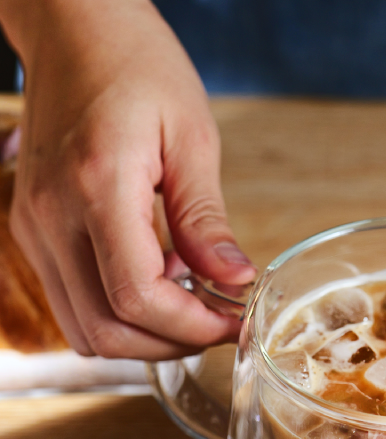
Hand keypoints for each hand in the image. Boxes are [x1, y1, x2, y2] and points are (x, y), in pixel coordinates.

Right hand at [3, 0, 254, 358]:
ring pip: (84, 329)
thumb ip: (207, 220)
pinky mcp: (35, 232)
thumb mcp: (192, 137)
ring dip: (144, 337)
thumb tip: (235, 281)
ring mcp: (34, 228)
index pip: (138, 297)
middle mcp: (51, 218)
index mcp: (96, 188)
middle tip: (218, 325)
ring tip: (192, 306)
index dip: (191, 326)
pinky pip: (75, 302)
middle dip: (171, 344)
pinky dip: (120, 313)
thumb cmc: (137, 67)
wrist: (74, 29)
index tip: (233, 321)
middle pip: (105, 331)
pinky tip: (160, 283)